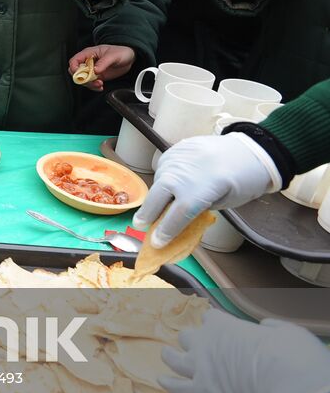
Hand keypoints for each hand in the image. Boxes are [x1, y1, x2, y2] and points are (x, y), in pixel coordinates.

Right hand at [67, 44, 134, 91]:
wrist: (130, 58)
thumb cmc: (121, 52)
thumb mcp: (113, 56)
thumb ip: (103, 62)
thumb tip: (95, 70)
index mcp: (88, 54)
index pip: (74, 61)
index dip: (74, 68)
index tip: (80, 75)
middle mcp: (88, 62)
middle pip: (76, 72)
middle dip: (82, 79)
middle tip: (91, 81)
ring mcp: (92, 70)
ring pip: (83, 79)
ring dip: (89, 84)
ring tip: (99, 84)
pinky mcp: (97, 76)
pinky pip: (91, 83)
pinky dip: (94, 87)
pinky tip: (101, 86)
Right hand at [132, 132, 277, 247]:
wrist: (251, 150)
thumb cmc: (244, 180)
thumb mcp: (225, 202)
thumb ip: (199, 209)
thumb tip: (177, 220)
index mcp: (201, 189)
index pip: (177, 215)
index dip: (166, 231)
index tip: (157, 243)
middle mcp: (184, 172)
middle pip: (157, 196)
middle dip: (147, 213)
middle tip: (141, 225)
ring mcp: (178, 158)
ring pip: (159, 181)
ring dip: (158, 195)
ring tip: (162, 204)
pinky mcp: (176, 149)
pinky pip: (163, 168)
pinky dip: (165, 179)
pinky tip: (171, 184)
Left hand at [161, 309, 329, 392]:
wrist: (290, 390)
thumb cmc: (293, 357)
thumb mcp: (287, 332)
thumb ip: (270, 328)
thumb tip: (266, 328)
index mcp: (222, 325)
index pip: (210, 318)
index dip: (216, 323)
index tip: (220, 326)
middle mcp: (205, 344)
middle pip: (189, 337)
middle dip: (193, 339)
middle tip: (199, 345)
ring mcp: (201, 370)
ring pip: (174, 359)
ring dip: (170, 356)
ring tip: (167, 355)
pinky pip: (178, 388)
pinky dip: (168, 385)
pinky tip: (160, 382)